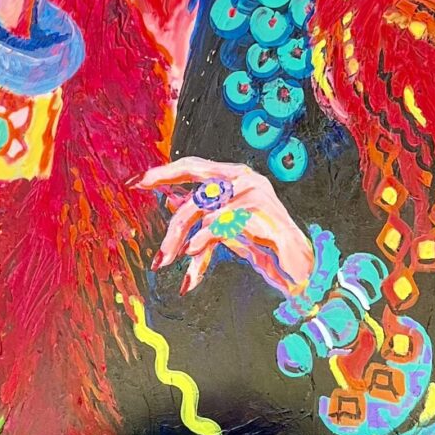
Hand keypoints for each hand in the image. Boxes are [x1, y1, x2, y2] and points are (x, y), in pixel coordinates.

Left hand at [138, 158, 314, 296]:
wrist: (299, 268)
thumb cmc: (263, 246)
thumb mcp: (224, 228)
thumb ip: (201, 214)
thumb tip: (169, 199)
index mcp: (236, 177)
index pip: (194, 165)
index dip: (164, 171)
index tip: (135, 180)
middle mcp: (244, 178)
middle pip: (194, 174)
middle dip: (162, 180)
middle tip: (135, 186)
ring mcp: (252, 191)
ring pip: (199, 207)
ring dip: (177, 238)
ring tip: (166, 261)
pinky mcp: (257, 211)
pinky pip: (216, 224)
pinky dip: (201, 243)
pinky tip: (191, 261)